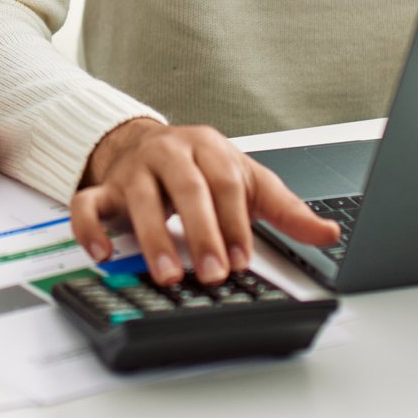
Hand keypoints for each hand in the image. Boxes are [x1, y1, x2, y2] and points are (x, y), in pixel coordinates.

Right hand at [69, 119, 340, 287]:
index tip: (242, 259)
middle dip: (201, 234)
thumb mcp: (248, 182)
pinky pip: (88, 205)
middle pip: (187, 190)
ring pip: (140, 199)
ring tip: (167, 274)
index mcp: (210, 149)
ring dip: (154, 238)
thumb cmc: (201, 168)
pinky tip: (103, 254)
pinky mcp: (104, 188)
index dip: (234, 223)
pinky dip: (91, 228)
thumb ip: (286, 210)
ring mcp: (134, 170)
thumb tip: (329, 233)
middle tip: (212, 273)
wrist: (146, 143)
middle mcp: (170, 154)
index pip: (226, 183)